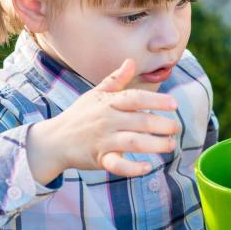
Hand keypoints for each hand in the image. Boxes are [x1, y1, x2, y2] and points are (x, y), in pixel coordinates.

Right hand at [27, 59, 178, 182]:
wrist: (54, 140)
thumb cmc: (79, 116)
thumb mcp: (95, 94)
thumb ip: (116, 80)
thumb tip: (131, 61)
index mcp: (108, 103)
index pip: (135, 98)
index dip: (156, 100)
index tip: (174, 104)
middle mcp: (107, 120)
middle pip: (140, 121)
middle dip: (162, 125)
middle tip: (176, 128)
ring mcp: (103, 140)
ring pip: (133, 142)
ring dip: (155, 145)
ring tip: (170, 145)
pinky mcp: (100, 159)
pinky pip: (117, 165)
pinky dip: (133, 168)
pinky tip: (148, 167)